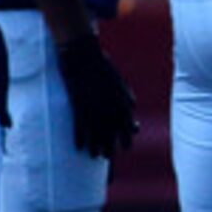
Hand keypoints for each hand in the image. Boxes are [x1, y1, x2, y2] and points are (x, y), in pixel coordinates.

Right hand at [58, 30, 138, 159]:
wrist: (83, 55)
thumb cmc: (102, 66)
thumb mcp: (120, 82)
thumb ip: (127, 97)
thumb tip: (132, 108)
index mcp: (123, 103)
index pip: (129, 129)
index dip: (126, 140)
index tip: (125, 147)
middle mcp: (111, 110)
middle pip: (113, 136)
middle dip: (111, 148)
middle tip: (108, 157)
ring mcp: (95, 110)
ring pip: (96, 137)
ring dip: (96, 148)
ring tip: (94, 156)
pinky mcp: (79, 107)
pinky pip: (80, 129)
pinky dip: (80, 139)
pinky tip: (79, 148)